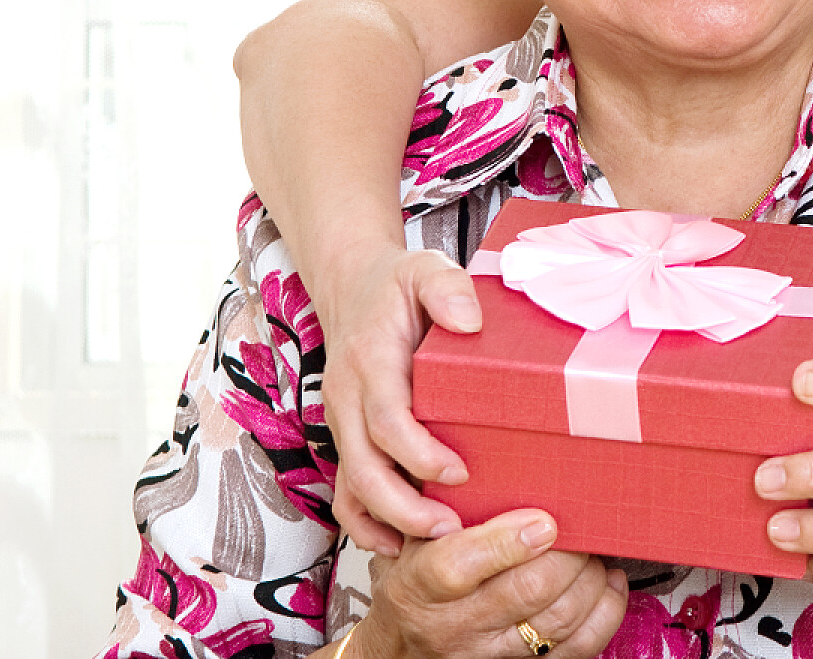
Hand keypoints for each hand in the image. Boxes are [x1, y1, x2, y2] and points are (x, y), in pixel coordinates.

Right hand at [323, 247, 488, 553]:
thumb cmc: (397, 284)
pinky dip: (365, 522)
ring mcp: (342, 420)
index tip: (459, 472)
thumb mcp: (425, 268)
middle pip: (363, 466)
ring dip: (388, 520)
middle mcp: (348, 397)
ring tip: (437, 543)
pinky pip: (345, 489)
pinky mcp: (347, 436)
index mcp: (369, 359)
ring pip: (351, 485)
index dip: (419, 452)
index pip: (386, 417)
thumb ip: (448, 288)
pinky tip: (398, 544)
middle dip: (403, 505)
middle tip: (452, 529)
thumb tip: (470, 322)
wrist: (352, 288)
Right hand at [347, 510, 627, 658]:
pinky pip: (579, 648)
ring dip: (590, 579)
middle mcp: (454, 625)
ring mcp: (489, 653)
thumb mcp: (413, 532)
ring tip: (594, 551)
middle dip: (568, 553)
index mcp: (420, 584)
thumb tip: (487, 442)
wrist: (403, 642)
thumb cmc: (417, 574)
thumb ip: (440, 497)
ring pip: (558, 619)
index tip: (544, 520)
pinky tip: (606, 583)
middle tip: (583, 525)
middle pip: (526, 591)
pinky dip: (605, 611)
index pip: (458, 566)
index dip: (507, 542)